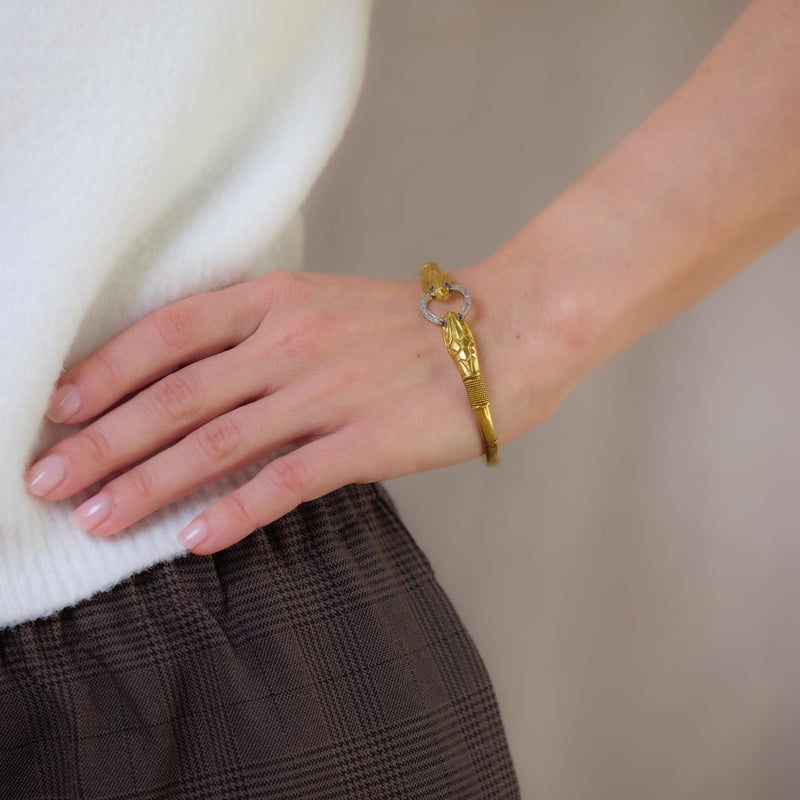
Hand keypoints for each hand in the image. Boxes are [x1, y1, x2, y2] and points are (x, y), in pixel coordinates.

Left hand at [24, 266, 561, 554]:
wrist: (503, 333)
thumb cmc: (410, 325)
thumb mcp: (325, 303)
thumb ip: (262, 332)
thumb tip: (196, 379)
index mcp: (276, 298)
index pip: (168, 333)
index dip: (105, 371)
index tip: (56, 408)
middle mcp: (290, 342)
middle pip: (176, 396)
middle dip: (103, 441)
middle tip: (47, 480)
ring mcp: (326, 392)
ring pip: (216, 442)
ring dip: (149, 484)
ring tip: (97, 519)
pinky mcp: (365, 441)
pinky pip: (284, 481)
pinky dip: (234, 511)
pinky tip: (194, 541)